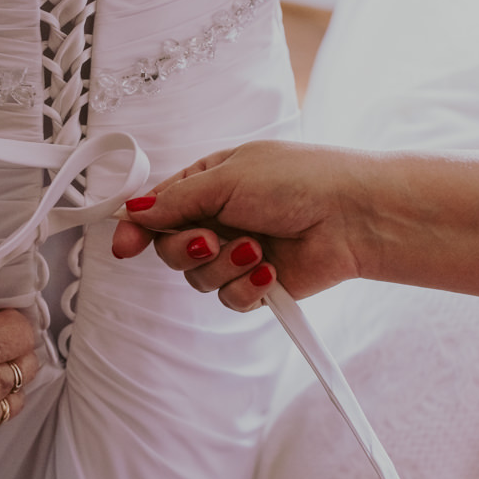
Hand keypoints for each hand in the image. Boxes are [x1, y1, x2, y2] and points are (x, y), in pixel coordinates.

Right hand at [111, 140, 366, 309]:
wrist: (355, 216)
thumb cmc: (299, 181)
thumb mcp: (228, 179)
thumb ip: (176, 200)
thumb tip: (133, 210)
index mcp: (208, 183)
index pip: (156, 208)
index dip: (136, 228)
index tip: (123, 246)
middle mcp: (218, 218)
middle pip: (169, 248)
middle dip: (186, 248)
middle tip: (211, 240)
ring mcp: (237, 252)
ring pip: (197, 277)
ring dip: (224, 265)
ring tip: (258, 249)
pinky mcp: (258, 283)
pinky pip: (228, 298)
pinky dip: (246, 287)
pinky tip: (270, 271)